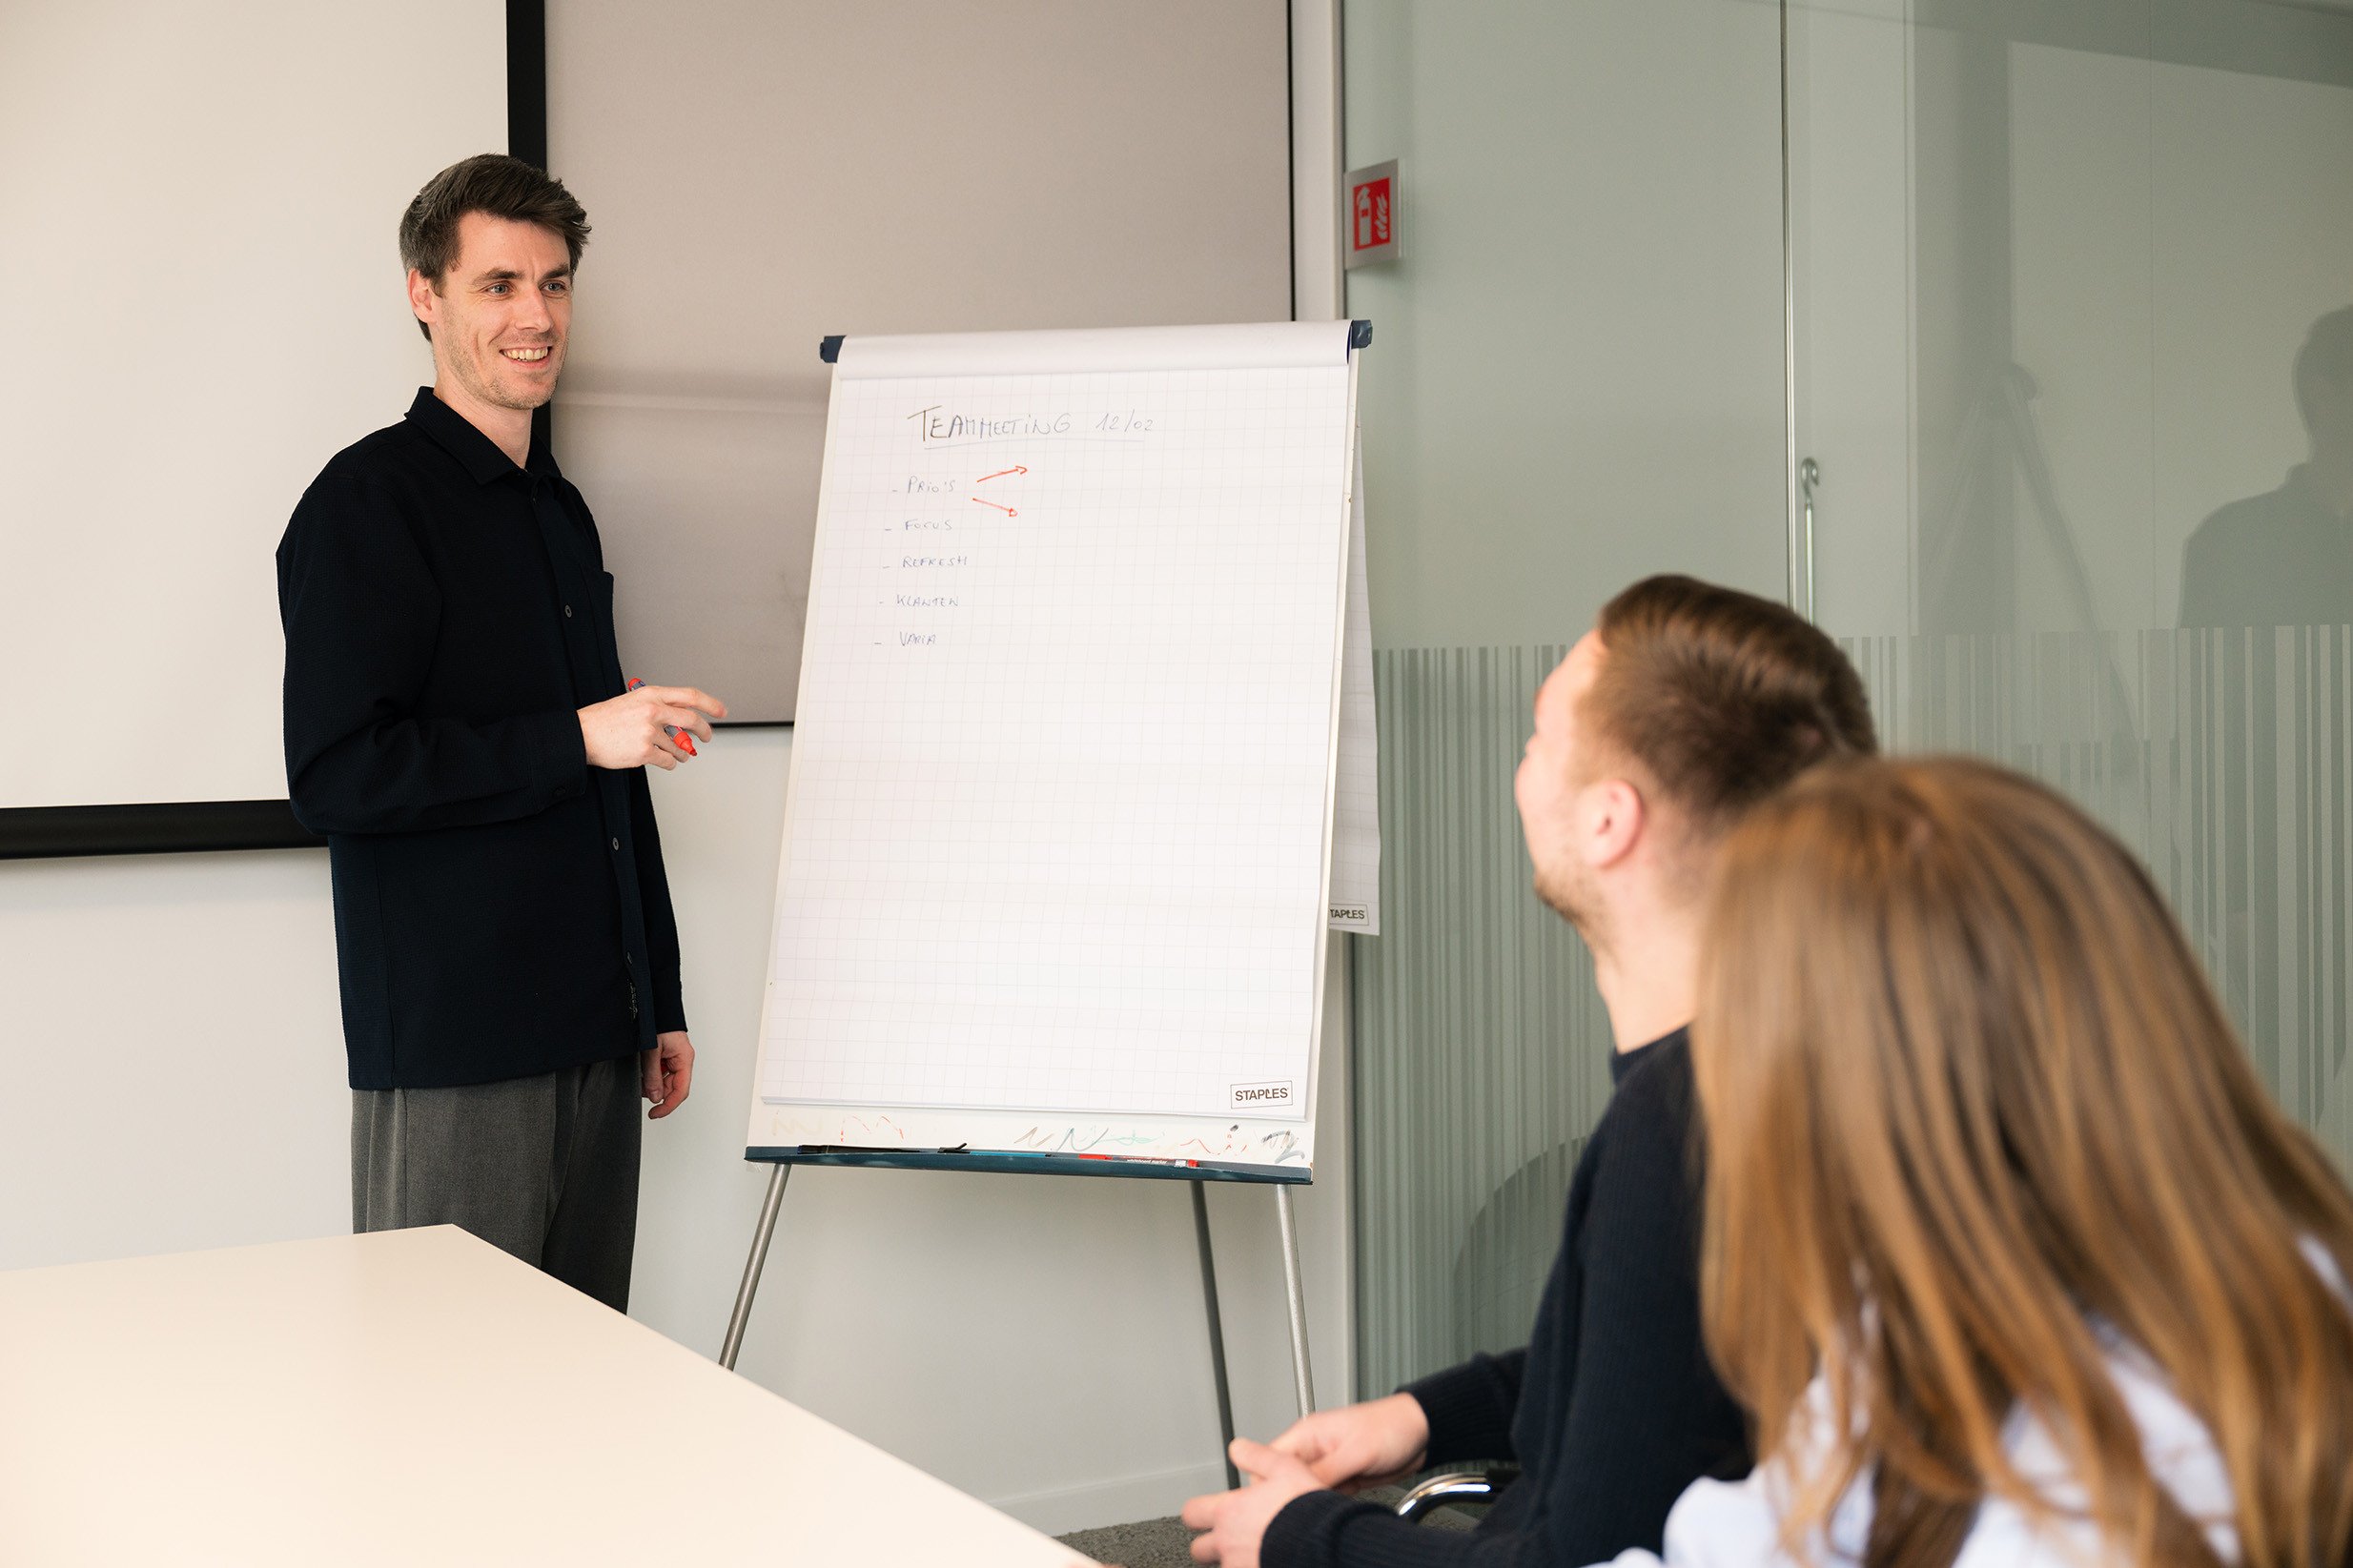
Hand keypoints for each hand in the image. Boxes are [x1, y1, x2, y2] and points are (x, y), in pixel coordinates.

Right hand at [579, 685, 727, 771]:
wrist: (581, 734)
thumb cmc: (606, 719)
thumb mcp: (633, 701)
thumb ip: (658, 706)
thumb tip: (683, 718)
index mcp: (651, 695)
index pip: (690, 696)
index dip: (710, 704)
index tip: (722, 711)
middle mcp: (653, 711)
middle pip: (692, 721)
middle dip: (705, 731)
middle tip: (706, 737)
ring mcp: (649, 732)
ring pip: (680, 746)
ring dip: (682, 753)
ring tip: (676, 753)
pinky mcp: (644, 752)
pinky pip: (669, 761)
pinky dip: (670, 763)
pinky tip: (662, 760)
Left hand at [643, 1030, 693, 1117]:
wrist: (653, 1006)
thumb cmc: (657, 1023)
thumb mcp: (652, 1052)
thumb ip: (653, 1076)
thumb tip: (655, 1098)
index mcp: (684, 1059)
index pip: (681, 1091)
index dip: (668, 1106)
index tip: (655, 1114)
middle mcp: (681, 1060)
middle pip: (673, 1087)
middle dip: (657, 1092)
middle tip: (641, 1091)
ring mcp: (674, 1057)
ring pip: (665, 1080)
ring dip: (651, 1082)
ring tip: (639, 1074)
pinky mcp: (666, 1055)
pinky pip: (660, 1071)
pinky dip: (649, 1074)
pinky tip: (641, 1069)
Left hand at [1181, 1440, 1327, 1567]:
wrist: (1326, 1546)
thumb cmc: (1307, 1512)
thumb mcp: (1286, 1468)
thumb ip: (1257, 1457)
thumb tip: (1238, 1448)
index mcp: (1231, 1513)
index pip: (1192, 1512)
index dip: (1199, 1511)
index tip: (1205, 1511)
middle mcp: (1228, 1544)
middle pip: (1199, 1549)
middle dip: (1209, 1544)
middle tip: (1227, 1538)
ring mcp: (1239, 1567)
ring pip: (1223, 1565)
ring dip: (1233, 1559)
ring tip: (1255, 1549)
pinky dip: (1252, 1567)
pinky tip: (1268, 1560)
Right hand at [1268, 1393, 1429, 1491]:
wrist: (1421, 1433)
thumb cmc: (1391, 1427)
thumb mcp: (1355, 1451)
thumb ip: (1324, 1471)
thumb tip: (1295, 1488)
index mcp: (1307, 1434)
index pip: (1269, 1461)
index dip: (1269, 1482)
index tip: (1281, 1499)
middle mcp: (1312, 1449)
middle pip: (1283, 1480)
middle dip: (1293, 1495)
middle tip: (1309, 1505)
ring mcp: (1327, 1465)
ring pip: (1304, 1491)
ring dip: (1314, 1501)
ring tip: (1331, 1502)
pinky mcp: (1341, 1478)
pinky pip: (1323, 1496)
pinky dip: (1329, 1504)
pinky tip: (1341, 1504)